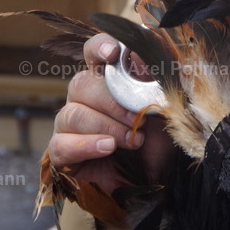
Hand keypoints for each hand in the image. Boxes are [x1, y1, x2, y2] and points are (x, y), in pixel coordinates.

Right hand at [47, 33, 175, 192]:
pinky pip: (62, 144)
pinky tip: (108, 147)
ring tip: (133, 140)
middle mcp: (85, 98)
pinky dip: (87, 144)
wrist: (156, 182)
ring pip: (72, 113)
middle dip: (113, 101)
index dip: (99, 47)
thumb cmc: (159, 142)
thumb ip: (158, 82)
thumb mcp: (168, 110)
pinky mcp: (63, 153)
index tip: (112, 53)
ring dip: (106, 125)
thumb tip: (145, 55)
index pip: (94, 52)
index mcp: (108, 80)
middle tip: (139, 118)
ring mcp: (70, 125)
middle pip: (81, 84)